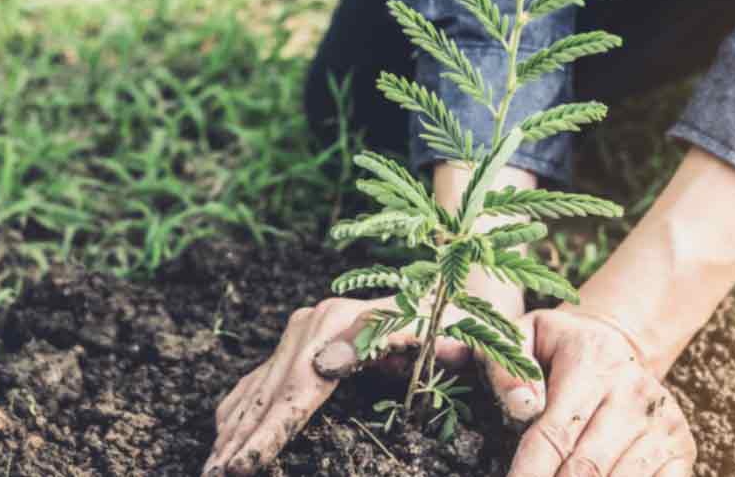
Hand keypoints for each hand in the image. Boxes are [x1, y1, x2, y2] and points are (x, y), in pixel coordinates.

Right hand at [202, 296, 544, 475]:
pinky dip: (238, 413)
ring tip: (213, 469)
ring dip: (233, 431)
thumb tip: (521, 405)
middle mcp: (317, 322)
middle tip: (217, 476)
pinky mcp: (297, 338)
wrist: (451, 277)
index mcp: (353, 324)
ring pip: (258, 388)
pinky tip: (223, 443)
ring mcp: (302, 329)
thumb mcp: (491, 341)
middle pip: (272, 391)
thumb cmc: (467, 319)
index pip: (305, 388)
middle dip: (242, 439)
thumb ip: (510, 372)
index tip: (251, 461)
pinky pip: (258, 381)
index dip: (275, 428)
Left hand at [508, 309, 695, 476]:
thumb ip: (506, 369)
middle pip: (587, 467)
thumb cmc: (558, 350)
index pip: (554, 434)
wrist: (616, 343)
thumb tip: (521, 406)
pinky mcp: (682, 446)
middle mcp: (633, 394)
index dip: (530, 472)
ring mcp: (663, 422)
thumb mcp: (523, 338)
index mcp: (590, 365)